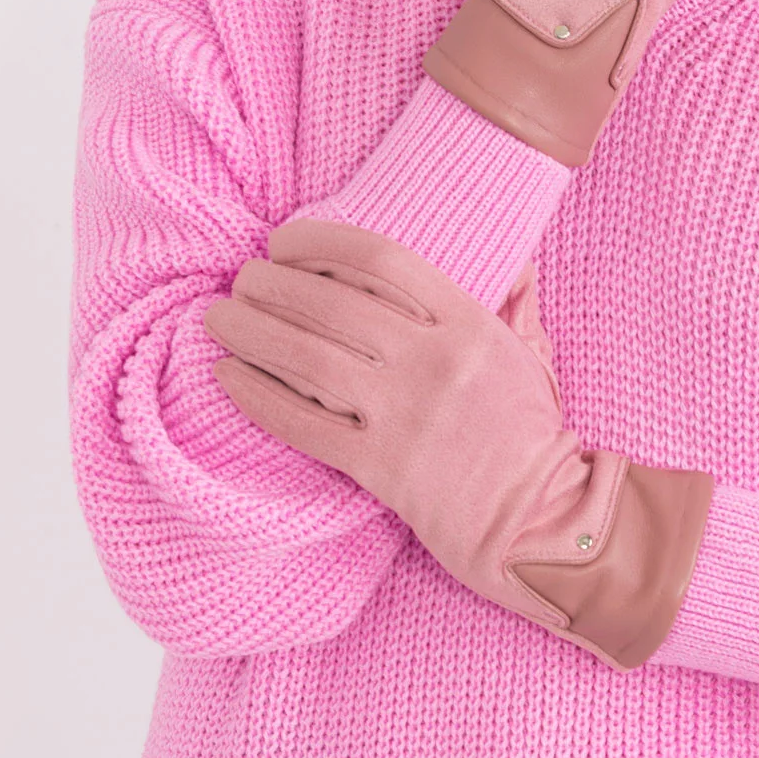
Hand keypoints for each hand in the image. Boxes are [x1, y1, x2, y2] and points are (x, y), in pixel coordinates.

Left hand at [201, 218, 714, 671]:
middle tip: (242, 277)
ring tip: (220, 316)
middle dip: (273, 283)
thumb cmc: (531, 433)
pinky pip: (301, 424)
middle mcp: (432, 361)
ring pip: (306, 358)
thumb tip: (512, 257)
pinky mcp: (379, 467)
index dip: (322, 241)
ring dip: (251, 331)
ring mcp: (403, 415)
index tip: (285, 240)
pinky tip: (225, 376)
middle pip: (331, 303)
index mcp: (468, 323)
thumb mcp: (531, 353)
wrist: (538, 517)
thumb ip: (515, 301)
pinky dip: (256, 395)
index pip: (382, 259)